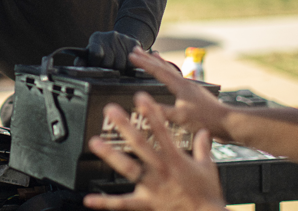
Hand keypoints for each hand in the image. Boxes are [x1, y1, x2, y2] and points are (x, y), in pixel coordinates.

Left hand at [79, 31, 139, 74]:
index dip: (96, 64)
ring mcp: (123, 38)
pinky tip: (124, 64)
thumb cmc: (101, 51)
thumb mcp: (90, 54)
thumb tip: (78, 65)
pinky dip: (128, 68)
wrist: (119, 41)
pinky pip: (131, 63)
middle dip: (107, 68)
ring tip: (115, 66)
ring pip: (121, 65)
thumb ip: (82, 60)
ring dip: (118, 70)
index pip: (96, 54)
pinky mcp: (133, 43)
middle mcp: (110, 36)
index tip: (96, 66)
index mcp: (97, 38)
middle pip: (109, 62)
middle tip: (107, 67)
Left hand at [83, 95, 225, 210]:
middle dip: (125, 125)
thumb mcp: (208, 167)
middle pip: (140, 143)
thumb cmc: (208, 194)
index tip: (140, 97)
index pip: (161, 130)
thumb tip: (204, 132)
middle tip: (111, 110)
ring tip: (95, 143)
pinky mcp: (146, 203)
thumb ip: (203, 147)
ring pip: (128, 168)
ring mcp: (152, 186)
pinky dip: (104, 203)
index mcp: (175, 159)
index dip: (151, 112)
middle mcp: (161, 170)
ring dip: (110, 155)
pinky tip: (88, 200)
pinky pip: (122, 203)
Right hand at [128, 47, 231, 141]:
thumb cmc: (206, 120)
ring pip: (172, 71)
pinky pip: (177, 80)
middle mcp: (186, 83)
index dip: (143, 63)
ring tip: (153, 56)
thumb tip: (141, 102)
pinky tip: (171, 80)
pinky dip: (169, 75)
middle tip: (137, 49)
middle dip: (149, 58)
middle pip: (164, 67)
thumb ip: (161, 110)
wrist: (228, 123)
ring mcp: (191, 88)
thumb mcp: (180, 117)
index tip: (132, 55)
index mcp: (181, 86)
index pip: (158, 71)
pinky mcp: (195, 95)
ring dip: (160, 63)